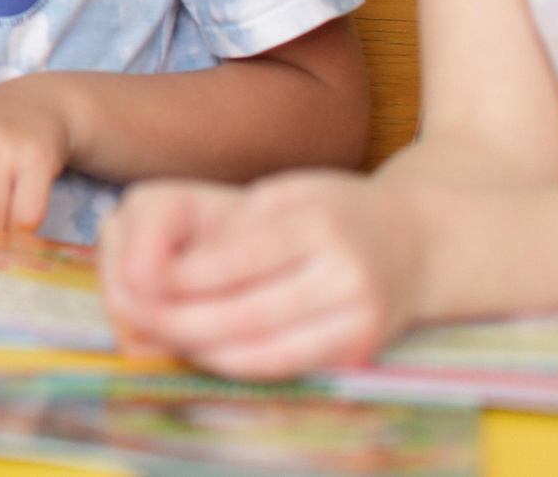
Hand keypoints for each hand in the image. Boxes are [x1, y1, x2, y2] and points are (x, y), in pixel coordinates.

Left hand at [96, 172, 426, 377]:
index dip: (185, 274)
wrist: (420, 245)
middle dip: (182, 319)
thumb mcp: (286, 193)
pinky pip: (287, 365)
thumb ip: (233, 224)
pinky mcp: (360, 351)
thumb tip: (167, 263)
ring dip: (202, 348)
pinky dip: (237, 363)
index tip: (142, 277)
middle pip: (248, 310)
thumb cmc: (337, 210)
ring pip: (265, 347)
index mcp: (318, 222)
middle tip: (136, 315)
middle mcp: (345, 274)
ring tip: (158, 336)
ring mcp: (358, 318)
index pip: (239, 256)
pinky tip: (201, 352)